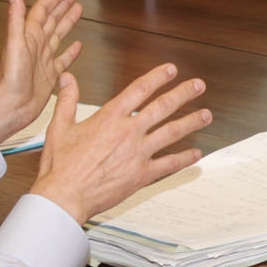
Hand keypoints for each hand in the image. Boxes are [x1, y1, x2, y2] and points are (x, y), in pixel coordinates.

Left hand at [0, 0, 83, 143]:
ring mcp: (44, 59)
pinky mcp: (51, 75)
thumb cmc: (10, 79)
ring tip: (78, 9)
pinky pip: (64, 60)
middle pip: (53, 18)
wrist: (12, 107)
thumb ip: (16, 18)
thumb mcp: (14, 44)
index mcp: (29, 36)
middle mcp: (37, 45)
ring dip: (68, 21)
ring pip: (59, 35)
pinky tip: (78, 46)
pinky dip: (71, 52)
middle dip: (63, 3)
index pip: (44, 10)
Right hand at [32, 65, 211, 224]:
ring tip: (206, 114)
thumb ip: (66, 100)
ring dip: (191, 122)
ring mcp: (138, 154)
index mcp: (110, 118)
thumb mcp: (59, 127)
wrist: (65, 196)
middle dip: (183, 94)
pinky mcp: (142, 175)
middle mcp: (128, 132)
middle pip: (162, 107)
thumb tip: (67, 78)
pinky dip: (184, 159)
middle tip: (198, 85)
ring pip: (172, 133)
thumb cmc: (61, 166)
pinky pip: (169, 165)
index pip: (139, 89)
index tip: (171, 69)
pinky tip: (196, 154)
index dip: (158, 77)